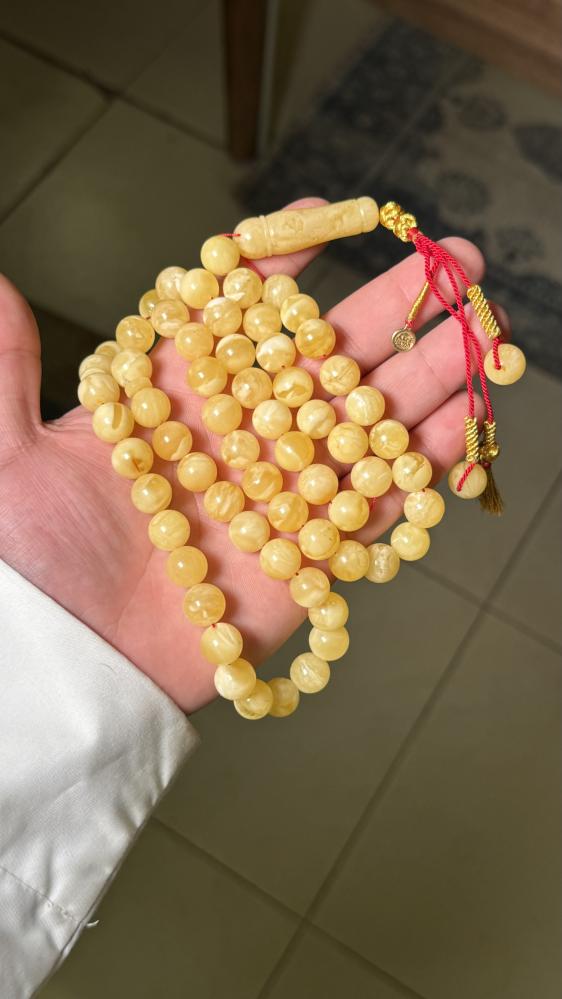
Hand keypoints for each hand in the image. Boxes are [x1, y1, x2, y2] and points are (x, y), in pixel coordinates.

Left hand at [0, 197, 499, 711]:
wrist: (64, 666)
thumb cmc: (26, 561)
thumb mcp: (7, 455)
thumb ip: (8, 364)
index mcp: (173, 401)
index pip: (240, 317)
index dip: (284, 263)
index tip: (328, 213)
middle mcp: (238, 440)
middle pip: (326, 362)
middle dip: (391, 309)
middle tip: (453, 260)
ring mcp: (279, 498)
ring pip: (366, 427)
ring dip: (425, 378)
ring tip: (482, 328)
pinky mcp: (307, 561)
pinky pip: (376, 507)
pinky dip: (422, 468)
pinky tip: (464, 420)